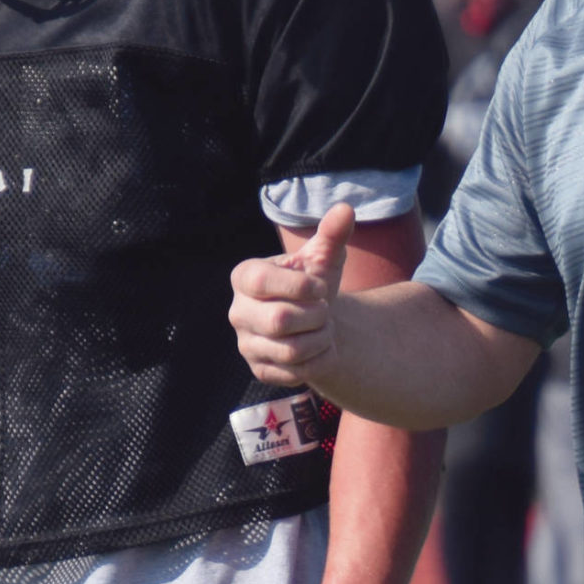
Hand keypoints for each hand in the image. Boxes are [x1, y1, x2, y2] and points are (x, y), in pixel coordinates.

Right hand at [230, 202, 355, 389]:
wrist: (313, 323)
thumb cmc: (312, 285)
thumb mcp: (322, 258)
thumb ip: (332, 234)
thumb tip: (346, 209)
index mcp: (244, 276)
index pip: (264, 282)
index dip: (302, 286)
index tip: (320, 287)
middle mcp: (237, 311)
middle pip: (280, 320)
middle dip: (316, 316)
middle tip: (325, 311)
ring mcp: (246, 344)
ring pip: (289, 351)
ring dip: (320, 339)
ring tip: (324, 328)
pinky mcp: (259, 370)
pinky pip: (294, 373)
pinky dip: (316, 361)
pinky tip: (318, 348)